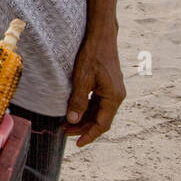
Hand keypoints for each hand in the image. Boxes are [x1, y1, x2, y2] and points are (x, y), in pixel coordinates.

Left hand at [64, 28, 125, 146]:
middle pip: (100, 119)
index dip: (90, 135)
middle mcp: (116, 96)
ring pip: (98, 111)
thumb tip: (73, 120)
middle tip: (64, 132)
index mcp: (114, 97)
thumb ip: (78, 100)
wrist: (101, 36)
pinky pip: (97, 102)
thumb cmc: (92, 55)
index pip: (102, 124)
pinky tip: (74, 110)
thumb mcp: (82, 78)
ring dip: (84, 118)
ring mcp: (112, 90)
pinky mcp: (107, 85)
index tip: (77, 144)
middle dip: (83, 127)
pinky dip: (86, 108)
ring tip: (66, 123)